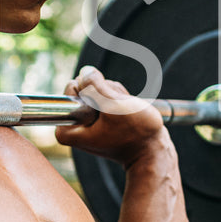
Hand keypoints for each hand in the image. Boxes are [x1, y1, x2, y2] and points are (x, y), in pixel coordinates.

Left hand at [54, 66, 170, 167]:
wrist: (153, 150)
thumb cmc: (136, 133)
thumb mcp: (113, 106)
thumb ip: (94, 86)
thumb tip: (85, 71)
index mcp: (67, 130)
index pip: (71, 87)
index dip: (91, 89)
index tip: (105, 108)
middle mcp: (74, 127)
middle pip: (85, 88)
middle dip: (106, 93)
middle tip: (119, 112)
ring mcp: (88, 123)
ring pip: (98, 90)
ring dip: (115, 96)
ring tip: (126, 114)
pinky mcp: (101, 120)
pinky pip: (107, 97)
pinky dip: (119, 100)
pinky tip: (128, 112)